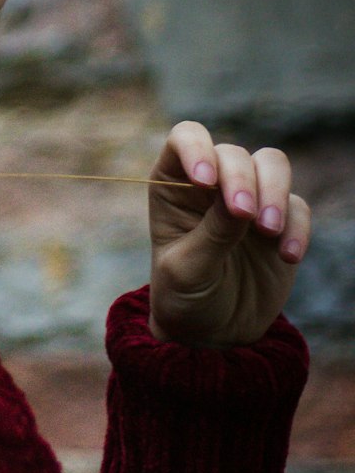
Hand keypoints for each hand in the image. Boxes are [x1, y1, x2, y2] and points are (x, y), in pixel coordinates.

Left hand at [147, 121, 311, 347]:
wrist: (213, 334)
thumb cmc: (184, 297)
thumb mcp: (187, 270)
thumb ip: (213, 233)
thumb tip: (241, 201)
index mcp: (174, 185)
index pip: (185, 138)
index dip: (197, 147)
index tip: (205, 179)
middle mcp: (211, 183)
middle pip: (234, 154)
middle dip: (243, 181)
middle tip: (246, 217)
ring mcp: (248, 198)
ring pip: (272, 165)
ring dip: (275, 192)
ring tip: (268, 232)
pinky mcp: (281, 221)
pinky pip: (298, 207)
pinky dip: (297, 228)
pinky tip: (289, 257)